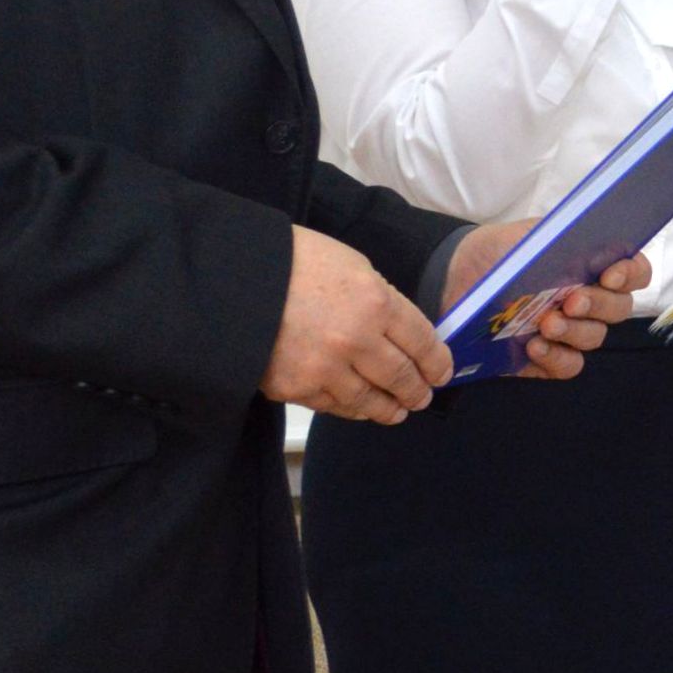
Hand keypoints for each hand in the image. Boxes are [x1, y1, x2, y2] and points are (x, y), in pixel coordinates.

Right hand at [262, 225, 451, 423]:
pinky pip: (335, 406)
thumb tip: (400, 331)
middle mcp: (357, 340)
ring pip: (371, 401)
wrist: (230, 280)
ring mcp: (326, 368)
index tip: (442, 372)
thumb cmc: (291, 261)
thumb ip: (380, 300)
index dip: (437, 362)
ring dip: (389, 409)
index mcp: (376, 302)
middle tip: (423, 396)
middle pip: (402, 377)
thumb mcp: (351, 265)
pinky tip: (360, 408)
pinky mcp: (296, 388)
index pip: (423, 341)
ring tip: (397, 411)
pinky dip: (353, 409)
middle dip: (417, 391)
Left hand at [439, 226, 650, 381]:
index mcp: (593, 266)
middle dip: (599, 305)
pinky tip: (533, 346)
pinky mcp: (548, 358)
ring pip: (595, 337)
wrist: (456, 278)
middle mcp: (590, 300)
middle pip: (619, 309)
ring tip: (545, 323)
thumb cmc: (498, 254)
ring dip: (575, 331)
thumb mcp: (528, 236)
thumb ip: (559, 237)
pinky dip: (556, 357)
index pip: (635, 272)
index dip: (632, 274)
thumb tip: (586, 239)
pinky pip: (569, 365)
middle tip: (572, 300)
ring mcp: (570, 331)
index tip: (610, 275)